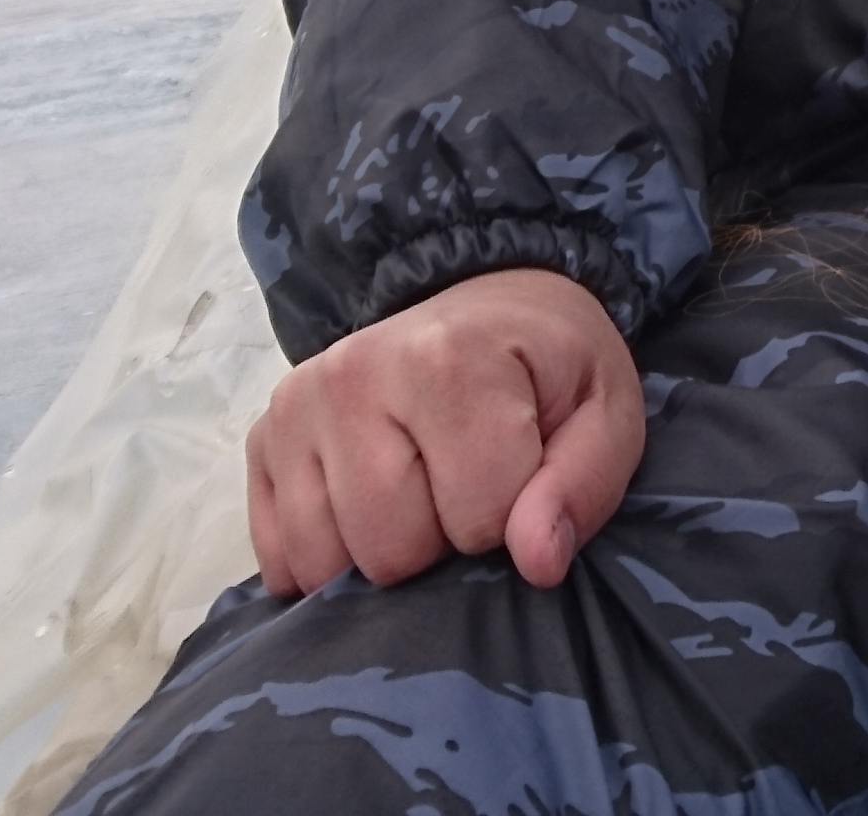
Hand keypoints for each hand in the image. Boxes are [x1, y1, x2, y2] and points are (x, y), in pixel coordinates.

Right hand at [245, 266, 645, 598]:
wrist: (489, 305)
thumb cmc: (549, 370)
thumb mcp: (605, 417)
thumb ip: (580, 489)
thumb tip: (535, 562)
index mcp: (447, 361)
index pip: (478, 519)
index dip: (512, 522)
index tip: (521, 478)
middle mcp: (354, 375)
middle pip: (389, 549)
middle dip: (441, 544)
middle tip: (465, 489)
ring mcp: (297, 406)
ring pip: (326, 561)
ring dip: (382, 553)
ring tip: (419, 495)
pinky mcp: (262, 438)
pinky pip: (280, 557)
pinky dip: (326, 559)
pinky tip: (367, 514)